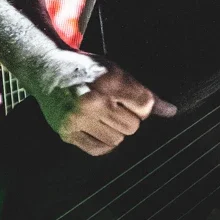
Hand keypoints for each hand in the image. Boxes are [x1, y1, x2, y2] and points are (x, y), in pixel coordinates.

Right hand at [33, 51, 173, 155]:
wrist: (48, 70)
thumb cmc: (88, 71)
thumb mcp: (117, 72)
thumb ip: (145, 93)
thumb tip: (171, 111)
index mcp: (109, 81)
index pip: (144, 106)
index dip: (142, 106)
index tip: (130, 100)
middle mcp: (93, 100)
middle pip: (132, 126)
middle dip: (128, 118)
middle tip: (114, 107)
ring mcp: (78, 117)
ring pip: (117, 140)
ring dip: (115, 131)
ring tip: (103, 116)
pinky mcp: (66, 131)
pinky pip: (98, 149)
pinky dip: (103, 143)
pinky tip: (96, 128)